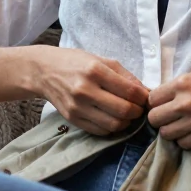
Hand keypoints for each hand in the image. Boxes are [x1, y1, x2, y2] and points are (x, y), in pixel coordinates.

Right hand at [28, 46, 148, 135]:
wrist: (44, 71)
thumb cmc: (75, 62)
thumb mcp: (101, 60)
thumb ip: (125, 75)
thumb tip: (145, 92)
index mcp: (95, 71)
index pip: (129, 91)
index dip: (143, 98)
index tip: (146, 98)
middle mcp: (85, 90)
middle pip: (124, 110)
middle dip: (138, 112)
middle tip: (139, 108)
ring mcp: (78, 107)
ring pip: (113, 124)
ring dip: (126, 122)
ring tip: (127, 114)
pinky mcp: (72, 119)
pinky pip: (100, 131)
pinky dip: (111, 128)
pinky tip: (112, 118)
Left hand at [147, 70, 190, 148]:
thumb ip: (184, 88)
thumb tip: (167, 99)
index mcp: (184, 83)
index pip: (152, 98)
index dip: (157, 103)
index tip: (164, 106)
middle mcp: (185, 102)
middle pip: (154, 118)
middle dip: (161, 119)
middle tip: (172, 119)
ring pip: (166, 134)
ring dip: (173, 132)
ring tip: (185, 127)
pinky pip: (183, 144)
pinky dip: (187, 141)